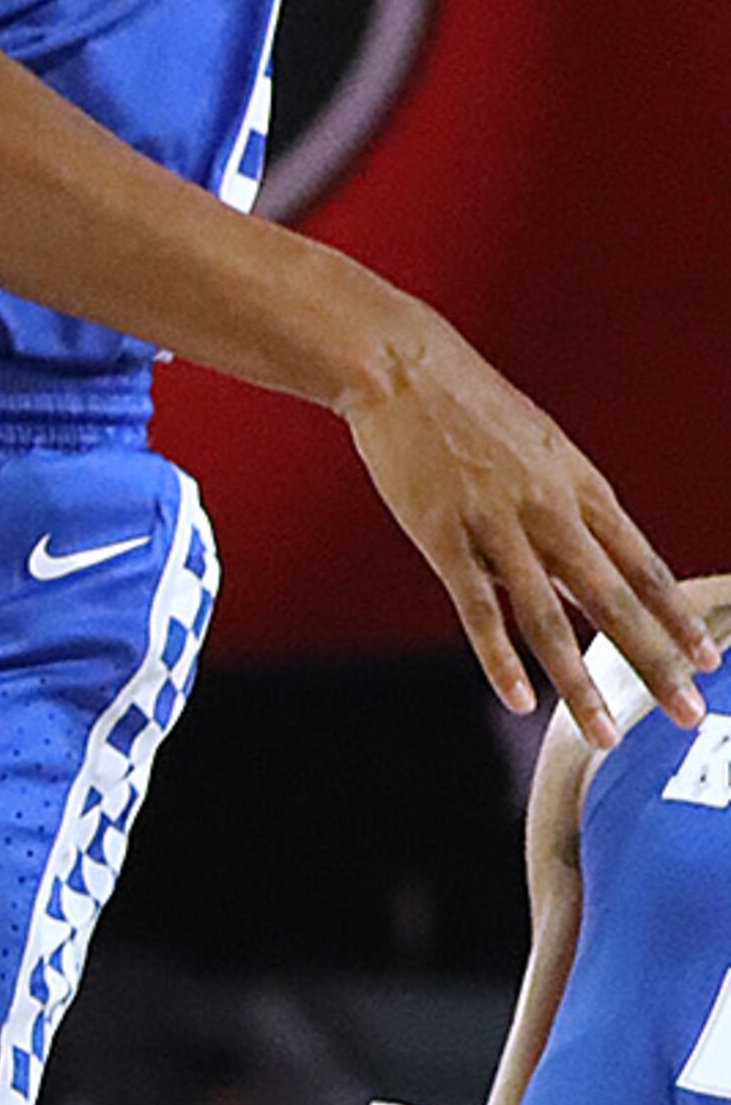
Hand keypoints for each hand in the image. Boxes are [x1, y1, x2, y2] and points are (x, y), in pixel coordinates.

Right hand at [332, 294, 706, 739]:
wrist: (404, 369)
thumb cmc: (472, 410)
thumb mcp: (541, 453)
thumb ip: (564, 516)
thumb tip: (580, 581)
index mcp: (580, 487)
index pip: (644, 565)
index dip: (676, 618)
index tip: (709, 662)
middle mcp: (550, 510)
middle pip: (612, 601)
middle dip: (655, 663)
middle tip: (688, 714)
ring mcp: (497, 526)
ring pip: (548, 619)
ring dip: (581, 683)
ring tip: (605, 734)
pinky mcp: (443, 538)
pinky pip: (478, 611)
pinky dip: (500, 660)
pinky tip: (521, 701)